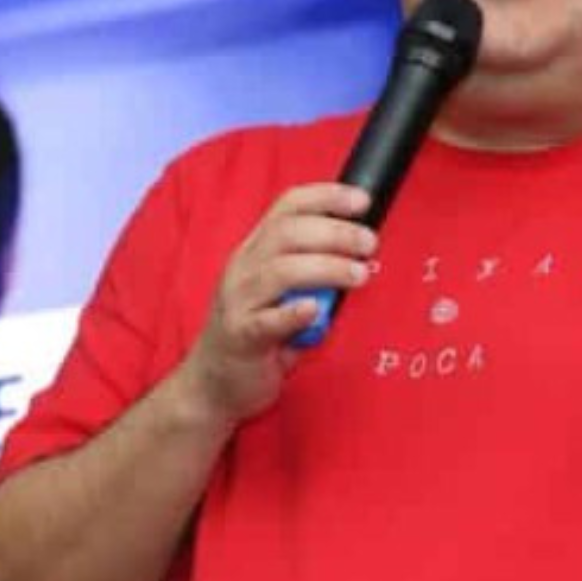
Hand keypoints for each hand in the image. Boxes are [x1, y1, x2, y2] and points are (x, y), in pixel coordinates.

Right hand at [184, 183, 376, 425]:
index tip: (362, 200)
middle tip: (369, 244)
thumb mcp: (283, 291)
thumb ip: (314, 270)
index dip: (325, 197)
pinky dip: (292, 313)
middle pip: (288, 233)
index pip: (288, 207)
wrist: (212, 383)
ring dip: (326, 267)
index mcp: (256, 250)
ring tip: (359, 275)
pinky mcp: (241, 337)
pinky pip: (266, 322)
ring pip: (280, 271)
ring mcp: (239, 302)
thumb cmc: (258, 331)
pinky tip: (315, 310)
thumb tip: (361, 253)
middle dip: (335, 232)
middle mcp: (244, 268)